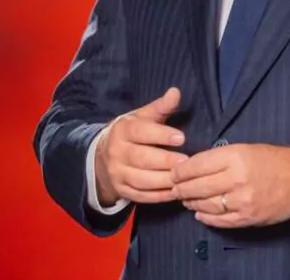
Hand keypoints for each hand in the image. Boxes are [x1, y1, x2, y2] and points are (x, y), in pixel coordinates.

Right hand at [94, 87, 187, 205]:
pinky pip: (141, 196)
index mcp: (122, 130)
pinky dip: (159, 196)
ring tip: (184, 179)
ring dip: (164, 181)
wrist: (103, 155)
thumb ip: (160, 107)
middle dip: (165, 161)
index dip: (161, 135)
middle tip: (187, 162)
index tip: (182, 138)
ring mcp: (117, 173)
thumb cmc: (131, 132)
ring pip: (141, 180)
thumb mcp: (142, 117)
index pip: (141, 132)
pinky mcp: (122, 190)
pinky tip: (176, 192)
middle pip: (141, 158)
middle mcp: (117, 152)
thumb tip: (176, 92)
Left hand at [172, 143, 289, 227]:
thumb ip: (219, 158)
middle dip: (180, 188)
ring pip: (204, 205)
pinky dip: (205, 218)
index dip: (180, 170)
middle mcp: (236, 180)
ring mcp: (241, 202)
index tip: (173, 172)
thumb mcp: (245, 148)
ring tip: (186, 199)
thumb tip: (192, 167)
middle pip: (196, 187)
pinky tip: (199, 213)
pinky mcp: (246, 218)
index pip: (197, 165)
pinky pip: (218, 220)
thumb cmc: (272, 159)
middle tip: (174, 188)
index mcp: (235, 157)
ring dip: (191, 203)